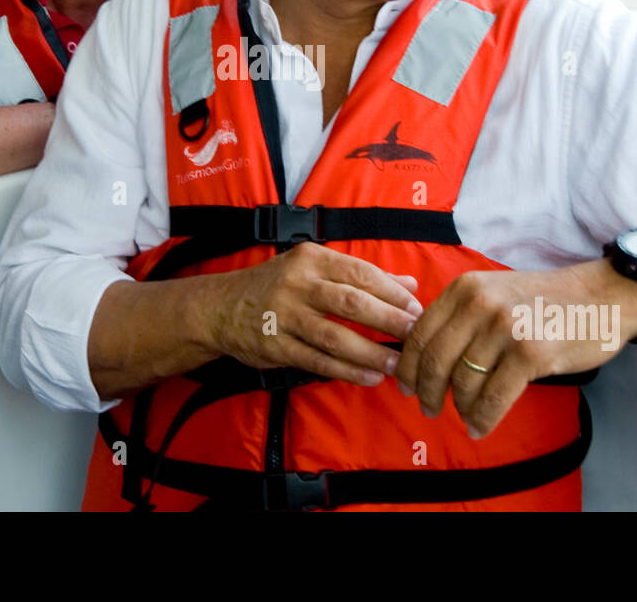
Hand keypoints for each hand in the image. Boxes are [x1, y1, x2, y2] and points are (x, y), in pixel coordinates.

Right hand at [210, 241, 424, 386]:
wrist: (221, 308)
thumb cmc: (277, 285)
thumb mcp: (315, 269)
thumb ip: (362, 276)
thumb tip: (410, 284)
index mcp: (311, 259)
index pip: (360, 272)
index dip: (391, 291)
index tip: (416, 308)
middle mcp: (298, 284)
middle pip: (351, 302)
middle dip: (387, 319)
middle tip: (414, 334)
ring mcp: (285, 317)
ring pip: (334, 336)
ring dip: (370, 352)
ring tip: (398, 363)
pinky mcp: (276, 346)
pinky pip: (317, 361)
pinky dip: (346, 371)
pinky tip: (369, 377)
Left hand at [395, 261, 636, 438]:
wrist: (600, 297)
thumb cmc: (543, 301)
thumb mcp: (493, 292)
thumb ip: (459, 316)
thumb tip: (421, 356)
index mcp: (465, 288)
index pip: (420, 333)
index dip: (409, 367)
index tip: (406, 386)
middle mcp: (480, 304)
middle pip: (436, 360)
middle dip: (427, 392)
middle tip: (429, 409)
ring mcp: (505, 328)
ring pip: (464, 382)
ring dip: (460, 408)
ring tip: (464, 417)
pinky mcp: (530, 354)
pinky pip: (493, 397)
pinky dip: (482, 419)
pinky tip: (480, 427)